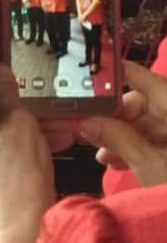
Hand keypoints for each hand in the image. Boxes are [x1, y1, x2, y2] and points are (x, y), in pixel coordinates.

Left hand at [0, 50, 59, 239]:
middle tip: (29, 83)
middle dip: (10, 95)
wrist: (22, 222)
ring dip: (20, 117)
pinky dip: (15, 134)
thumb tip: (1, 72)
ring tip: (50, 116)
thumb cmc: (20, 177)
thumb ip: (8, 93)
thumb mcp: (21, 125)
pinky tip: (44, 134)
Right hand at [78, 61, 166, 186]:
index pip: (142, 78)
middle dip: (114, 116)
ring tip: (102, 155)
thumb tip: (86, 121)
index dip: (112, 75)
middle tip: (88, 131)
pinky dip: (138, 146)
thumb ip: (118, 139)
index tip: (83, 81)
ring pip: (149, 122)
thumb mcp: (152, 166)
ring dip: (122, 135)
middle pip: (144, 102)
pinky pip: (159, 139)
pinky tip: (118, 161)